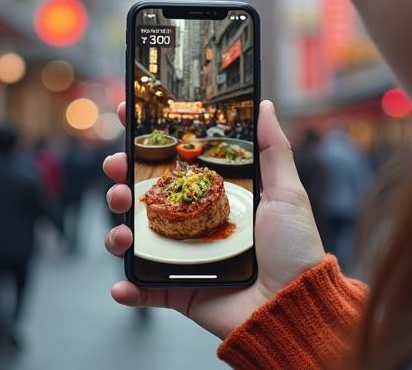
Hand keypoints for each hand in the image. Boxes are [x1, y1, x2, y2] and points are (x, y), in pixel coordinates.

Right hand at [103, 100, 325, 338]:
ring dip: (116, 231)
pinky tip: (122, 286)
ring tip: (124, 230)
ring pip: (134, 239)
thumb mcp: (286, 193)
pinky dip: (127, 288)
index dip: (145, 141)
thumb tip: (265, 105)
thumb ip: (273, 148)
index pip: (172, 165)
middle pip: (143, 197)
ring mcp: (181, 259)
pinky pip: (143, 290)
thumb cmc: (294, 249)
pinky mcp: (178, 292)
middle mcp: (191, 225)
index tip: (128, 113)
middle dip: (119, 180)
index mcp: (211, 198)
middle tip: (117, 169)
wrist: (294, 306)